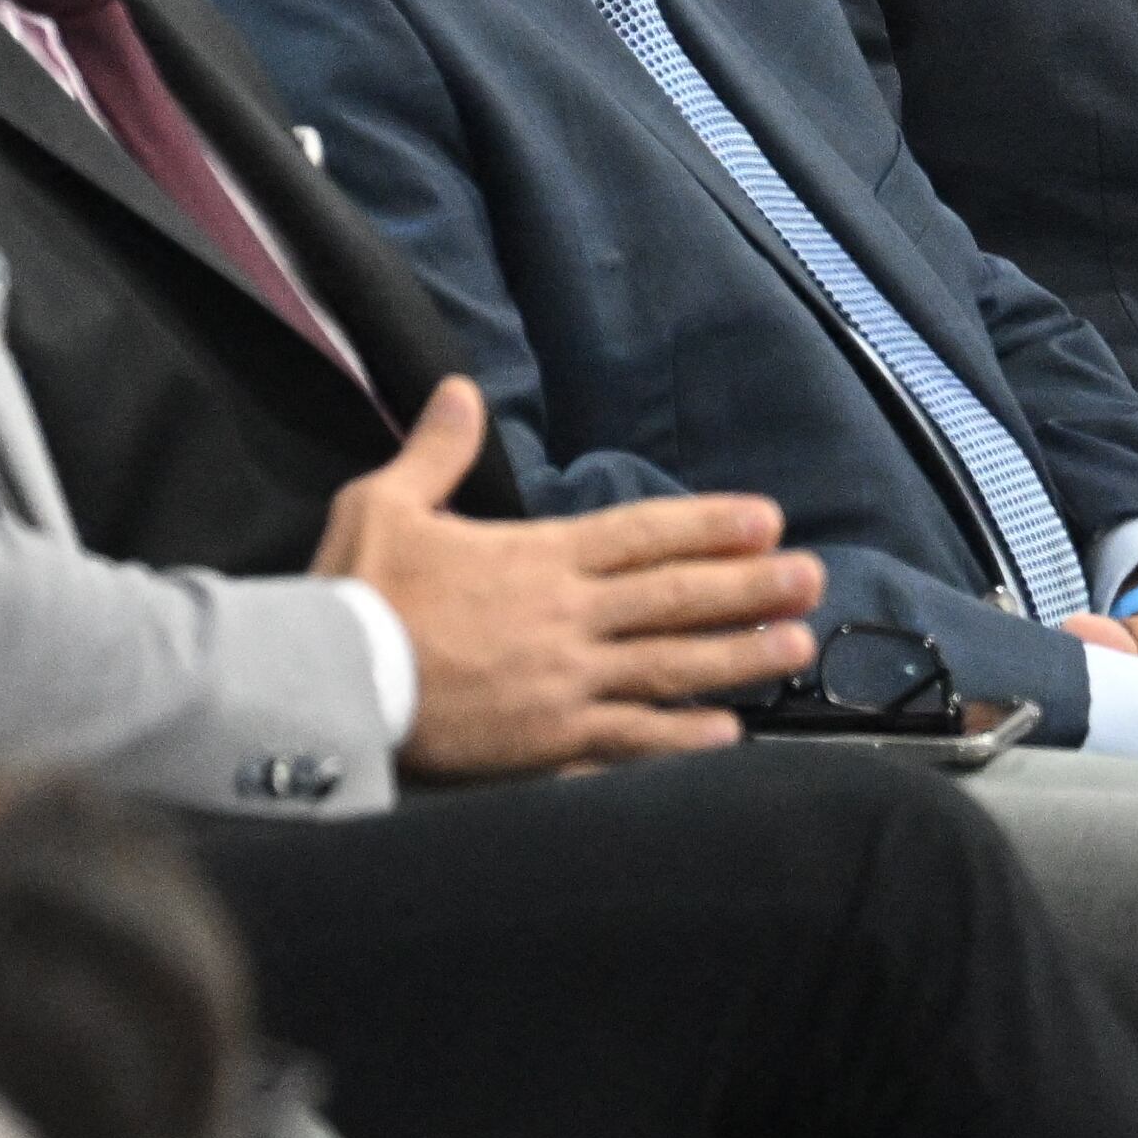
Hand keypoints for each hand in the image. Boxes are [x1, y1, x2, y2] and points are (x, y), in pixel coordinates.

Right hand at [312, 380, 823, 778]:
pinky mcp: (546, 747)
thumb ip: (435, 451)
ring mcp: (563, 687)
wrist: (325, 688)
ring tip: (797, 647)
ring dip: (739, 656)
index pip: (642, 535)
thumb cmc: (352, 595)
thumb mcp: (385, 505)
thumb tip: (458, 391)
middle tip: (812, 579)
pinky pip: (630, 744)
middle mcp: (566, 621)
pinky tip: (728, 735)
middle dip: (750, 586)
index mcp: (536, 560)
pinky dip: (682, 741)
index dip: (709, 527)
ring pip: (670, 668)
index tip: (766, 521)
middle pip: (676, 599)